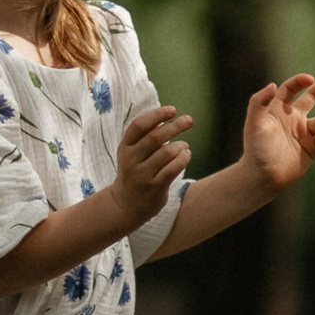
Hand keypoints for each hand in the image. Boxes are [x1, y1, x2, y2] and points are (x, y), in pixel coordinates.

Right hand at [112, 101, 193, 230]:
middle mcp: (131, 160)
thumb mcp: (132, 152)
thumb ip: (145, 135)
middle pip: (155, 137)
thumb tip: (168, 113)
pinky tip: (186, 155)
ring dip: (181, 145)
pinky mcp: (154, 188)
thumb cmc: (135, 170)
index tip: (173, 110)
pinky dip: (183, 158)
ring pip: (167, 152)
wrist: (126, 205)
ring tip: (185, 146)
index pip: (139, 125)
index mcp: (125, 147)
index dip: (157, 115)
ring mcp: (142, 175)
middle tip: (189, 120)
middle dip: (175, 126)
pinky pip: (173, 169)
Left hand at [241, 67, 314, 191]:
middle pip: (312, 96)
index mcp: (278, 109)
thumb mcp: (254, 123)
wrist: (262, 177)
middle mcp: (293, 118)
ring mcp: (304, 134)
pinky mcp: (312, 149)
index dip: (299, 81)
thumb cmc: (255, 149)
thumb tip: (273, 84)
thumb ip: (259, 102)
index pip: (291, 89)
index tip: (309, 79)